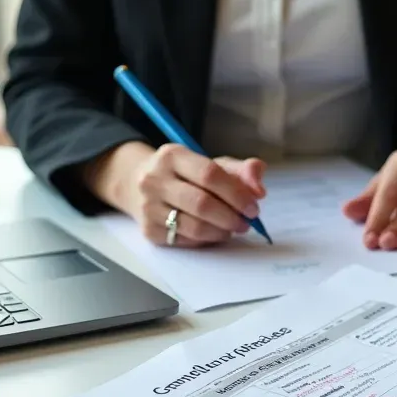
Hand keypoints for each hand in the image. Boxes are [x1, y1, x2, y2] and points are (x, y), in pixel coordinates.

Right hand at [91, 142, 265, 246]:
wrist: (137, 183)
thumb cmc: (184, 174)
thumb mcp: (211, 163)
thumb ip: (240, 171)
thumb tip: (259, 189)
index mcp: (172, 155)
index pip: (210, 174)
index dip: (236, 194)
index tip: (253, 207)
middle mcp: (155, 180)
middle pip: (202, 204)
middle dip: (231, 217)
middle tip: (245, 223)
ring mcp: (148, 207)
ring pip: (194, 227)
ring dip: (221, 232)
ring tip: (231, 229)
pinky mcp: (148, 230)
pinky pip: (185, 241)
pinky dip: (206, 240)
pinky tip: (213, 233)